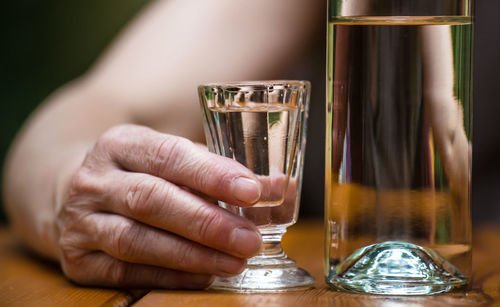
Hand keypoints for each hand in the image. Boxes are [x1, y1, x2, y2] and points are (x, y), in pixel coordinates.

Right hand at [56, 124, 262, 288]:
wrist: (73, 190)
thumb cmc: (140, 173)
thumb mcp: (172, 160)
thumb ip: (220, 172)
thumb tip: (278, 189)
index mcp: (121, 143)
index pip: (169, 155)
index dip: (212, 174)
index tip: (252, 191)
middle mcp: (94, 180)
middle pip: (150, 200)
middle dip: (205, 222)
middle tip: (250, 239)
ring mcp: (81, 221)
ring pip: (135, 240)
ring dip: (191, 254)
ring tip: (235, 262)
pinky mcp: (78, 259)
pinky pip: (125, 272)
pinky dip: (170, 275)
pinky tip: (205, 275)